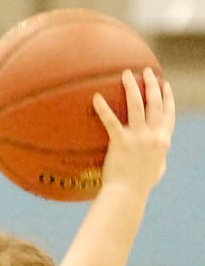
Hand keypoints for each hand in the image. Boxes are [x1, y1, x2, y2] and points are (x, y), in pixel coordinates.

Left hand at [94, 69, 174, 198]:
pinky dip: (103, 108)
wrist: (127, 195)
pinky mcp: (121, 142)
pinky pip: (111, 121)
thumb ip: (158, 158)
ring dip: (132, 86)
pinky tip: (96, 97)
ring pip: (137, 104)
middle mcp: (154, 135)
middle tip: (147, 71)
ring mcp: (138, 137)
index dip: (168, 98)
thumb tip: (159, 156)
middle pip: (155, 103)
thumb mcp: (156, 170)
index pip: (169, 114)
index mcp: (163, 141)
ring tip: (126, 74)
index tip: (165, 86)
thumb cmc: (140, 187)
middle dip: (152, 84)